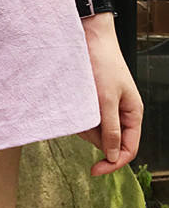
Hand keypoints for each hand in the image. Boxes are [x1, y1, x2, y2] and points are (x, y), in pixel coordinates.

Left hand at [76, 12, 143, 176]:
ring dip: (84, 122)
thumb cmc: (102, 63)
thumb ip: (111, 128)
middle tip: (83, 115)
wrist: (89, 37)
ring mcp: (106, 106)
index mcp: (132, 113)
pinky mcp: (92, 99)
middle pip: (108, 140)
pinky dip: (79, 113)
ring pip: (94, 129)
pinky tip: (75, 100)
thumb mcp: (106, 98)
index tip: (94, 170)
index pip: (128, 148)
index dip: (113, 162)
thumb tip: (113, 155)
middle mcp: (120, 112)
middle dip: (94, 134)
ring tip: (80, 101)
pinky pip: (85, 116)